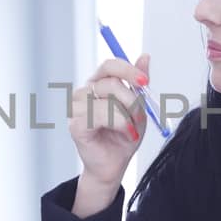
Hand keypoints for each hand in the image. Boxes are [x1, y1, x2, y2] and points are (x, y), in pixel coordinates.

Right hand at [68, 55, 149, 216]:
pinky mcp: (76, 124)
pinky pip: (100, 116)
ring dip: (127, 116)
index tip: (145, 82)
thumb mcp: (138, 107)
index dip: (128, 70)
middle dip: (132, 101)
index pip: (110, 65)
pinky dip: (119, 124)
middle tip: (140, 117)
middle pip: (111, 83)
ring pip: (107, 101)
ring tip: (131, 129)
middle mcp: (85, 92)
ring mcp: (77, 108)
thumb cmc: (124, 135)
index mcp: (99, 83)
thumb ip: (139, 84)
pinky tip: (126, 133)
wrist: (116, 163)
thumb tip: (145, 56)